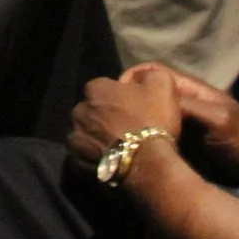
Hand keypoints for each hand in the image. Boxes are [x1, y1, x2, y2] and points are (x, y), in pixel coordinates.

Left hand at [67, 68, 184, 171]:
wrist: (148, 164)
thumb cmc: (152, 121)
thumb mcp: (162, 85)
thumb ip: (150, 74)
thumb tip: (141, 76)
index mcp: (95, 89)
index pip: (103, 87)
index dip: (119, 97)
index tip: (133, 109)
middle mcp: (79, 110)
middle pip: (92, 110)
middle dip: (104, 117)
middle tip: (126, 128)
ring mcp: (76, 137)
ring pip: (85, 133)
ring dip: (97, 137)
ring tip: (118, 147)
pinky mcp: (77, 161)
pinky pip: (83, 156)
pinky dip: (93, 158)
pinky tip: (109, 161)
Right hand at [124, 62, 238, 179]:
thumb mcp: (218, 119)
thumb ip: (190, 106)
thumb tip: (156, 99)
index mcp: (188, 90)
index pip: (153, 72)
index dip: (133, 77)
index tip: (118, 94)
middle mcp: (179, 103)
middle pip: (146, 93)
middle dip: (127, 100)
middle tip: (112, 117)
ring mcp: (176, 124)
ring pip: (147, 115)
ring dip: (132, 121)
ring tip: (115, 133)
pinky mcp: (175, 144)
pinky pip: (152, 135)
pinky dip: (139, 140)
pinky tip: (130, 148)